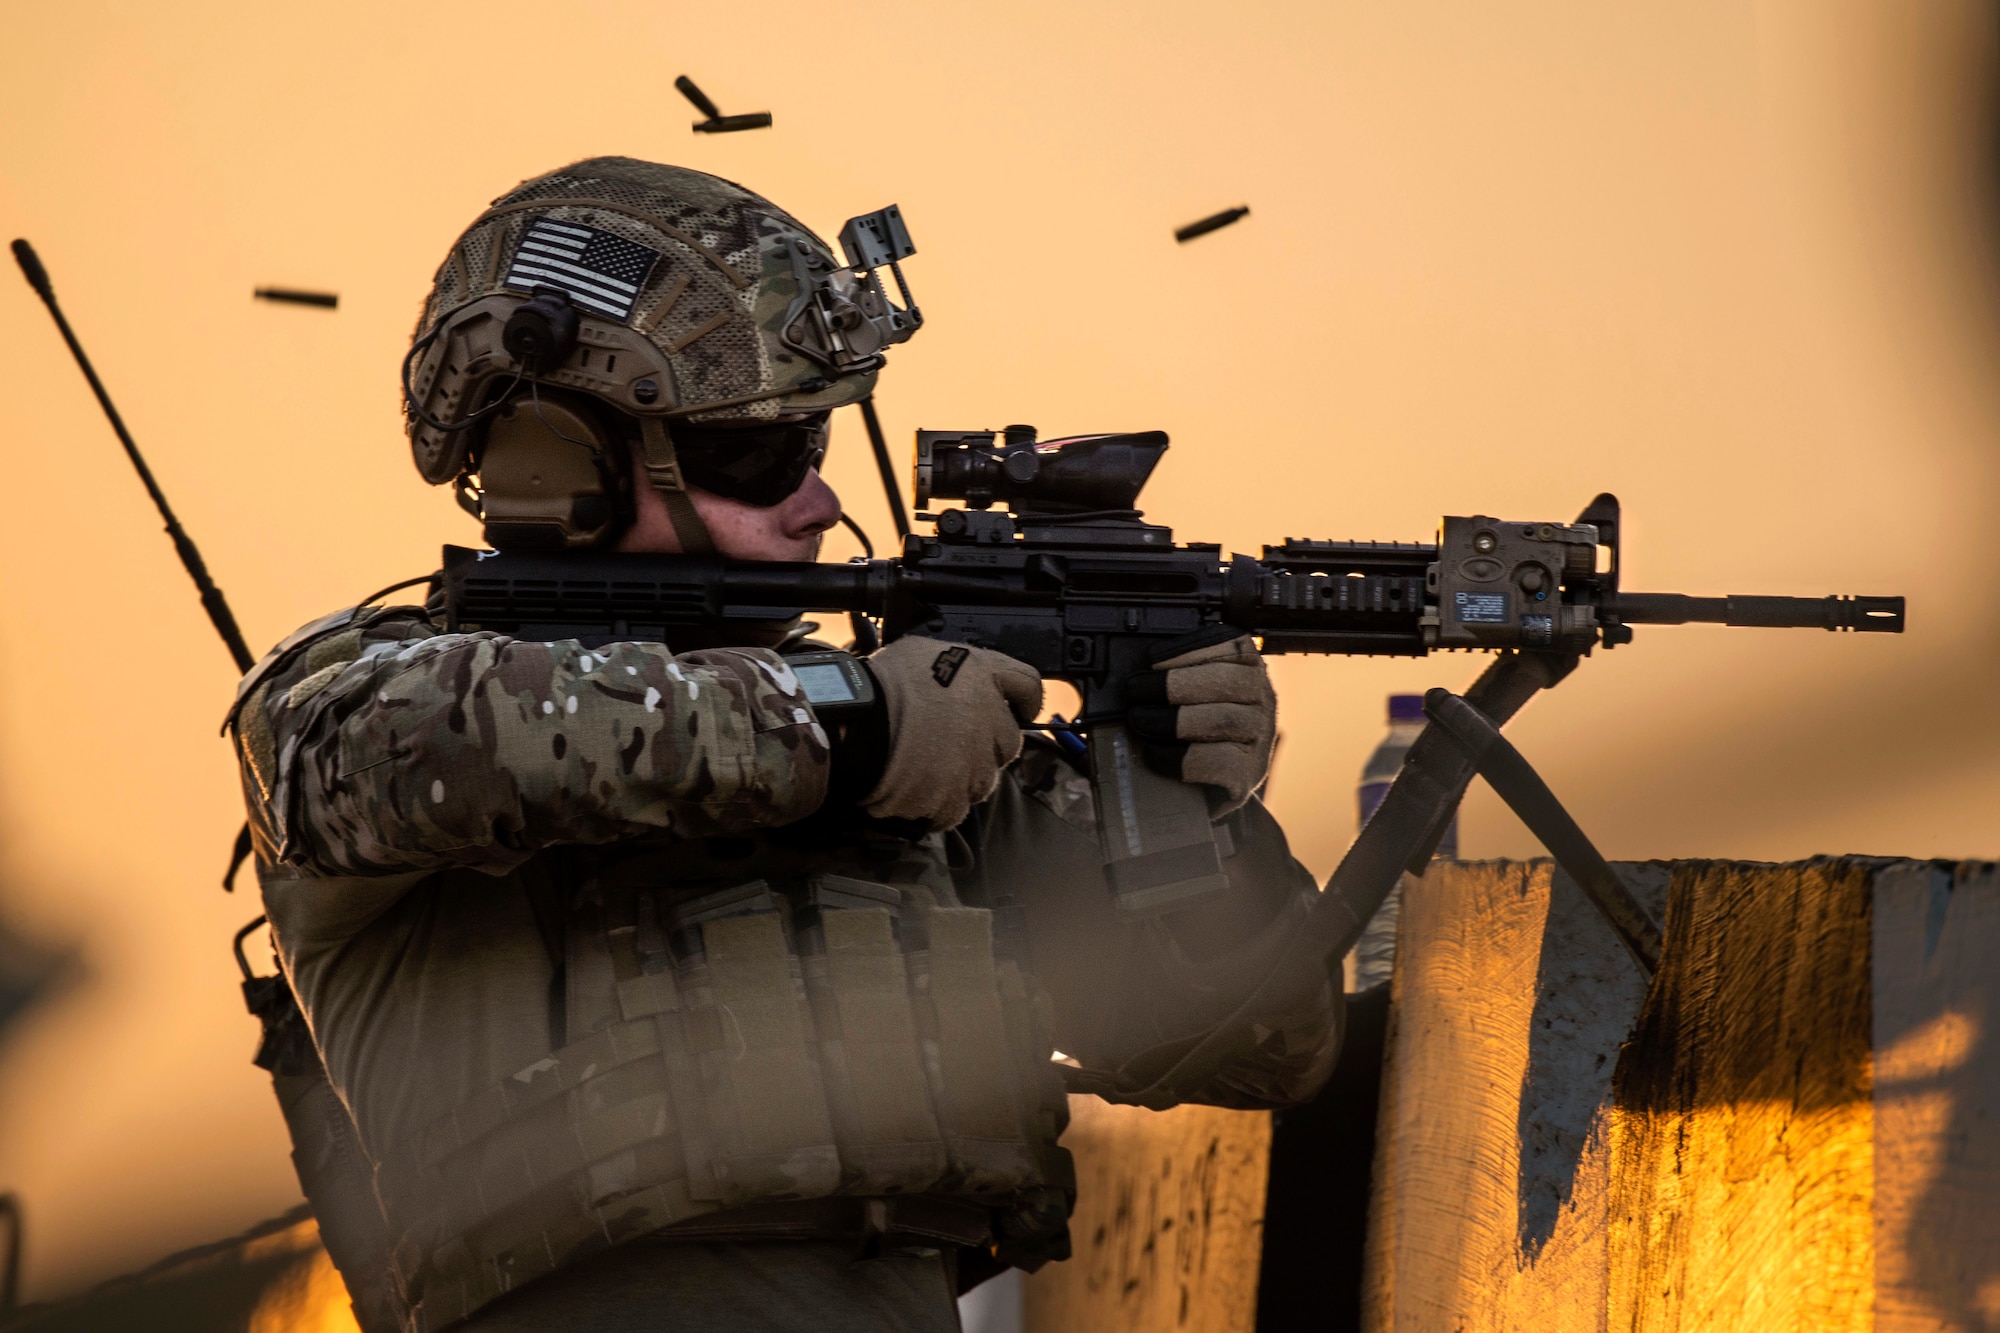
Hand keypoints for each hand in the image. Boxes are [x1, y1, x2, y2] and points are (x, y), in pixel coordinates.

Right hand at [860, 636, 1043, 830]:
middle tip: (954, 742)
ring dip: (964, 777)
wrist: (856, 723)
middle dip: (987, 745)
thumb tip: (960, 679)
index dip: (1023, 700)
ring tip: (929, 768)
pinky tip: (916, 790)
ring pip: (983, 780)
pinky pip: (955, 808)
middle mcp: (989, 720)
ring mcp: (974, 763)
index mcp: (984, 677)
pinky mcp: (953, 797)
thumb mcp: (922, 651)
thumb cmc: (880, 683)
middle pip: (1009, 742)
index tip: (1017, 708)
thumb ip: (956, 669)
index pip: (1028, 686)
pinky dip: (938, 804)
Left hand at [1126, 629, 1275, 814]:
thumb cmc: (1195, 729)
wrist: (1208, 784)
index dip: (1188, 649)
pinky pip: (1219, 761)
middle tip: (1134, 690)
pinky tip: (1155, 754)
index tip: (1152, 659)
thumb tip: (1134, 666)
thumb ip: (1175, 673)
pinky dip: (1181, 758)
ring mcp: (1260, 737)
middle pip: (1228, 681)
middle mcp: (1263, 698)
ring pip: (1224, 720)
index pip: (1230, 645)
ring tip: (1140, 720)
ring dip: (1174, 719)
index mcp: (1248, 668)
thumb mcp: (1192, 692)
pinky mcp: (1249, 773)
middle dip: (1173, 684)